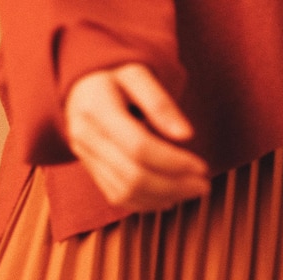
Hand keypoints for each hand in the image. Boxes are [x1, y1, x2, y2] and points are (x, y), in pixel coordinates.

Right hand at [64, 63, 209, 211]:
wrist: (80, 86)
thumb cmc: (114, 75)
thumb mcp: (138, 74)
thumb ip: (161, 103)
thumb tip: (187, 135)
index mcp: (98, 109)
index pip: (139, 147)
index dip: (173, 162)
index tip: (202, 167)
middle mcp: (87, 138)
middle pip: (133, 176)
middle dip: (173, 186)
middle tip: (202, 186)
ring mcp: (86, 159)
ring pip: (125, 193)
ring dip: (163, 197)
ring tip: (190, 191)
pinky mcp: (91, 172)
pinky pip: (118, 197)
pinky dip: (146, 203)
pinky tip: (169, 197)